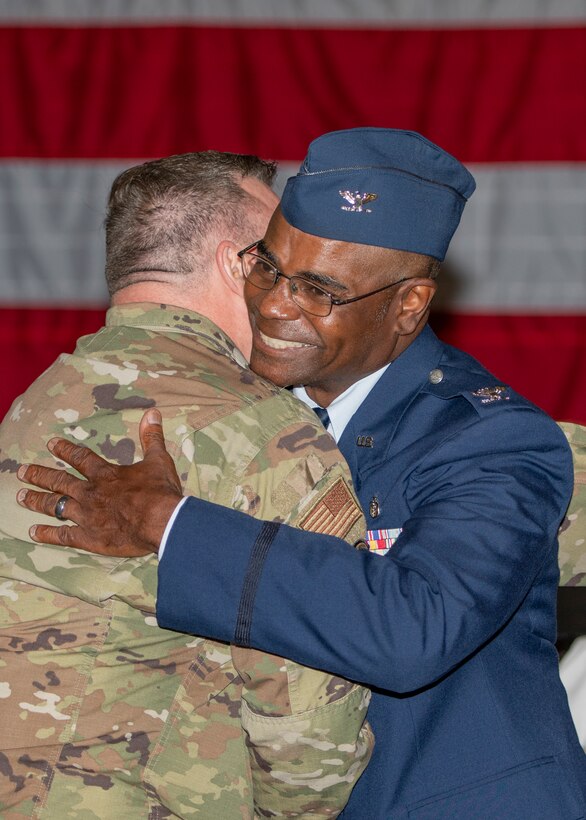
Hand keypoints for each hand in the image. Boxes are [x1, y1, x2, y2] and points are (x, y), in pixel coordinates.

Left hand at [16, 409, 182, 555]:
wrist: (162, 522)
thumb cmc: (160, 492)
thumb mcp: (158, 460)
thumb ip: (152, 437)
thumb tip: (153, 413)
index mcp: (106, 474)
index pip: (80, 458)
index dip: (65, 449)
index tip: (51, 444)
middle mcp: (90, 493)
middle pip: (59, 481)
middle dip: (39, 475)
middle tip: (21, 471)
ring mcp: (87, 516)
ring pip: (55, 505)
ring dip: (36, 500)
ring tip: (21, 497)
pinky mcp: (89, 537)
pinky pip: (63, 535)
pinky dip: (47, 534)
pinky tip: (33, 532)